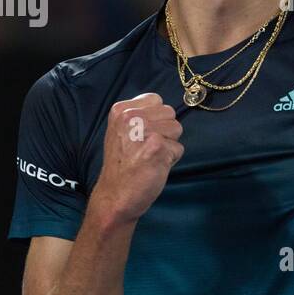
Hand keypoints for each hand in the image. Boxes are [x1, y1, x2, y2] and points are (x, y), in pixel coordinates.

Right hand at [89, 93, 182, 225]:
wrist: (115, 194)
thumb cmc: (122, 165)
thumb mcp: (121, 131)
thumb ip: (140, 116)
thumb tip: (166, 111)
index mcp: (121, 110)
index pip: (156, 100)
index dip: (156, 118)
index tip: (142, 135)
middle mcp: (131, 116)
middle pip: (169, 113)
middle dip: (165, 131)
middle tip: (147, 148)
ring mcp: (145, 131)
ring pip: (177, 129)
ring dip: (169, 145)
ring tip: (150, 157)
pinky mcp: (158, 147)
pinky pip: (178, 148)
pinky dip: (171, 160)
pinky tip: (154, 166)